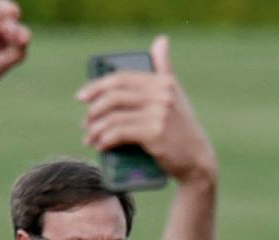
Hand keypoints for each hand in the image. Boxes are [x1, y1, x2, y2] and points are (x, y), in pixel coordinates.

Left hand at [78, 36, 216, 184]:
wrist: (197, 159)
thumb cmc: (180, 127)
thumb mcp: (175, 94)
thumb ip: (164, 69)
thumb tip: (161, 40)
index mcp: (163, 82)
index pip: (121, 79)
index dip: (97, 86)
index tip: (81, 97)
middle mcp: (162, 95)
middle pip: (114, 96)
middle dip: (94, 110)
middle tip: (85, 123)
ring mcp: (159, 114)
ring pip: (114, 117)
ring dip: (96, 129)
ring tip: (90, 139)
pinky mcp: (155, 134)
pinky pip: (120, 133)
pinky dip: (105, 140)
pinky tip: (100, 146)